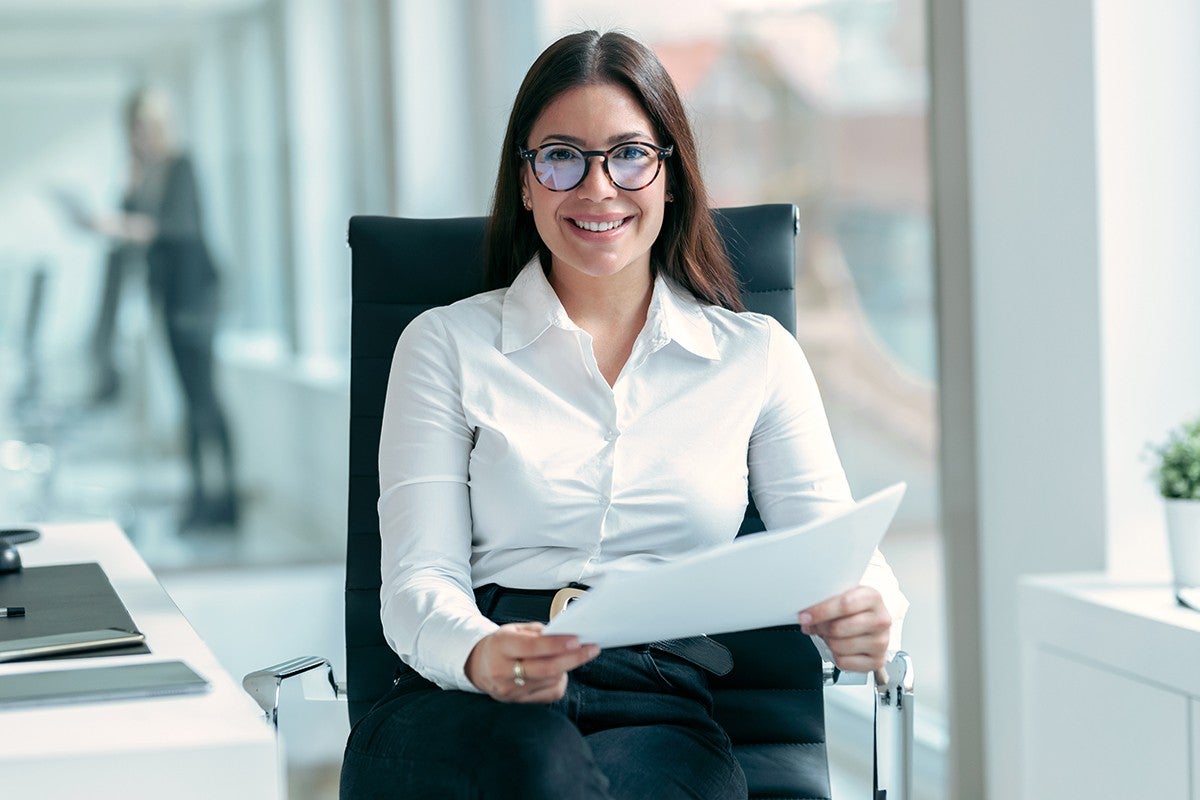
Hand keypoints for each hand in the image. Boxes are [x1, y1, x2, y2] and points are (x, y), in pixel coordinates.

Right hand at [465, 622, 599, 702]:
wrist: (477, 665)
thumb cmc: (500, 645)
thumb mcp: (514, 629)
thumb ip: (539, 632)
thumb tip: (565, 635)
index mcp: (501, 646)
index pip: (533, 647)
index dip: (557, 644)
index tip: (577, 640)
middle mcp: (503, 670)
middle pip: (545, 669)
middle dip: (573, 659)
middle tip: (591, 649)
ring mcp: (510, 690)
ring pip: (550, 681)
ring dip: (566, 668)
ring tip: (573, 656)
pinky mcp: (517, 702)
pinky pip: (548, 695)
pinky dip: (559, 682)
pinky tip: (560, 672)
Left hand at [799, 586, 891, 683]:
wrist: (872, 621)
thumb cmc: (855, 607)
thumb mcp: (843, 594)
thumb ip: (826, 599)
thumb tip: (806, 613)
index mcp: (873, 598)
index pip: (844, 605)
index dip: (820, 611)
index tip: (805, 616)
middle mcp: (881, 620)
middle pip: (837, 628)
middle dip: (820, 628)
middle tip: (815, 625)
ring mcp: (881, 642)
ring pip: (838, 646)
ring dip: (827, 641)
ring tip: (829, 634)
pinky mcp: (876, 661)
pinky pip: (843, 662)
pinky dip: (835, 655)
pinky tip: (840, 647)